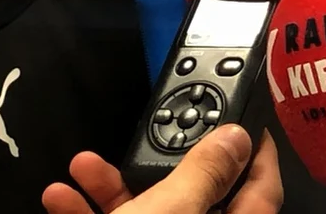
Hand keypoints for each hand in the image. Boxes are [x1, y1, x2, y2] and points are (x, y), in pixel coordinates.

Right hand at [41, 126, 282, 213]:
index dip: (257, 154)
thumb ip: (204, 173)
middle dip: (163, 166)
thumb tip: (238, 139)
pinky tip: (61, 198)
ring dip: (114, 189)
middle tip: (149, 139)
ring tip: (85, 166)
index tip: (246, 121)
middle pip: (198, 202)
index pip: (264, 194)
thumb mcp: (170, 213)